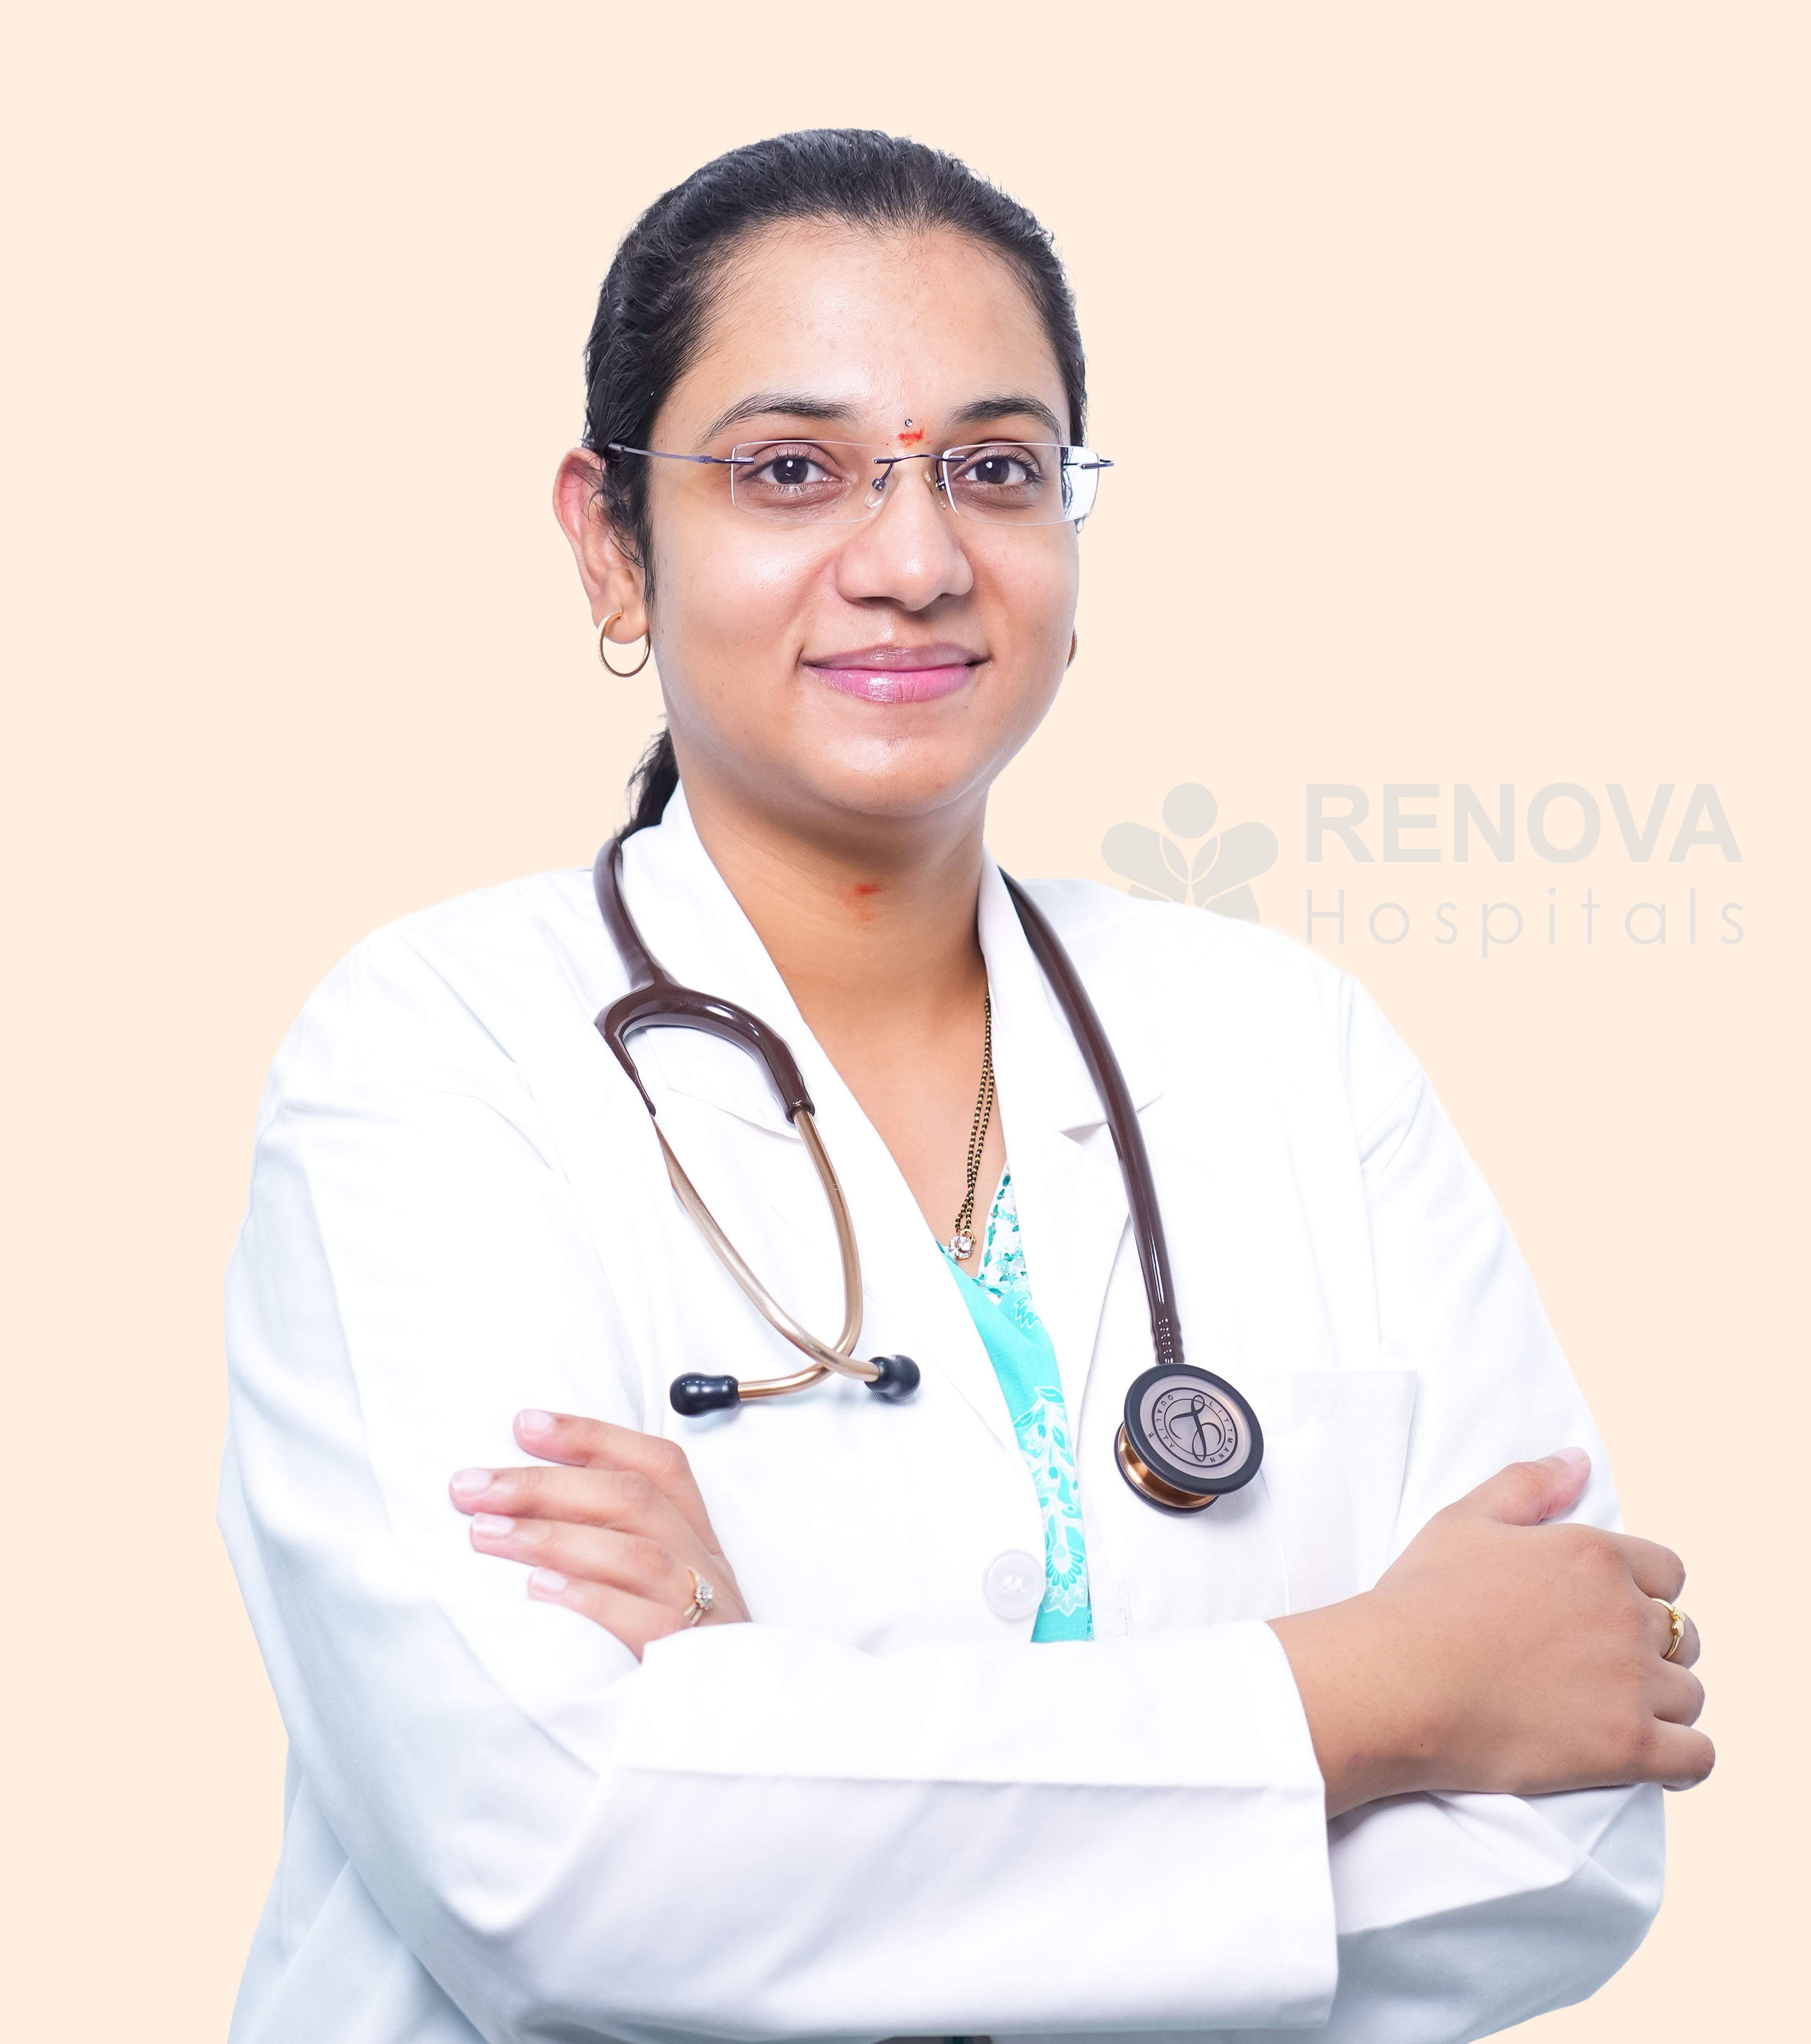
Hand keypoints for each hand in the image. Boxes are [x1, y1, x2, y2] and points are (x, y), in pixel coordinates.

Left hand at [449, 1410, 748, 1656]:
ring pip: (635, 1553)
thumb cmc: (679, 1667)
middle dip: (546, 1485)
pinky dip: (588, 1599)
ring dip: (552, 1536)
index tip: (524, 1424)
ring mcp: (706, 1615)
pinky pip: (643, 1621)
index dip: (592, 1438)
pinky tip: (536, 1591)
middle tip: (471, 1487)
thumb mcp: (659, 1598)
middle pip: (633, 1500)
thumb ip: (616, 1552)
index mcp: (700, 1543)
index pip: (658, 1466)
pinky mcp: (693, 1666)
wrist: (741, 1751)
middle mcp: (707, 1570)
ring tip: (483, 1533)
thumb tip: (524, 1511)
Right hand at [1269, 1449, 1711, 1817]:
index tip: (1603, 1614)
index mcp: (1595, 1556)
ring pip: (1689, 1695)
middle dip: (1652, 1649)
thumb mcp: (1466, 1518)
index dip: (1640, 1592)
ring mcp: (1632, 1683)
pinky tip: (1648, 1757)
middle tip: (1600, 1667)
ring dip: (1661, 1704)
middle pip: (1682, 1634)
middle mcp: (1625, 1615)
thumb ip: (1530, 1484)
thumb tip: (1578, 1459)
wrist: (1399, 1680)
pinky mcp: (1629, 1746)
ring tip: (1612, 1713)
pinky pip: (1696, 1757)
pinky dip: (1681, 1759)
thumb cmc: (1423, 1598)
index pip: (1667, 1572)